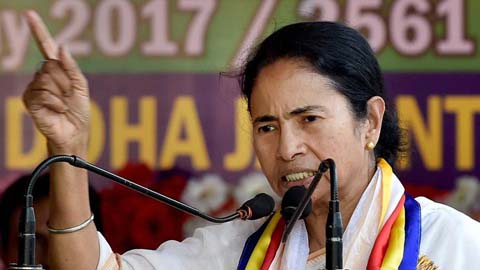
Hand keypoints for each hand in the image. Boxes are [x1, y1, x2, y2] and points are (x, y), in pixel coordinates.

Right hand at [23, 10, 89, 154]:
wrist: (75, 133)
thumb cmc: (79, 111)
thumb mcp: (81, 86)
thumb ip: (71, 67)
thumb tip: (61, 46)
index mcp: (57, 70)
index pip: (45, 46)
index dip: (38, 31)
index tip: (29, 14)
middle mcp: (43, 76)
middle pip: (50, 66)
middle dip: (64, 82)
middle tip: (69, 96)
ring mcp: (35, 87)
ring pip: (46, 79)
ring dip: (60, 94)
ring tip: (63, 105)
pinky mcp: (29, 100)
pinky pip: (42, 92)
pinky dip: (54, 102)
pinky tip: (57, 110)